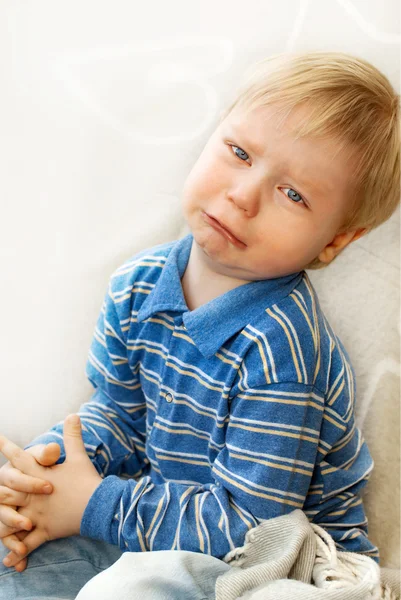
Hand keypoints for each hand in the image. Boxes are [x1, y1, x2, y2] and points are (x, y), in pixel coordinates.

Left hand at [0, 415, 101, 570]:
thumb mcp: (80, 456)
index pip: (19, 458)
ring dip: (1, 521)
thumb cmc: (88, 480)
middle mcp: (34, 495)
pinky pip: (27, 544)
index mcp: (41, 475)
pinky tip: (9, 562)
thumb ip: (73, 436)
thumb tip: (73, 414)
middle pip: (5, 491)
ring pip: (10, 519)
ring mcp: (37, 515)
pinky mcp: (44, 531)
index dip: (6, 448)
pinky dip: (18, 553)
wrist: (99, 506)